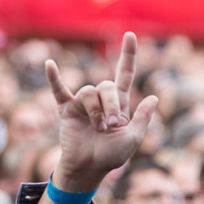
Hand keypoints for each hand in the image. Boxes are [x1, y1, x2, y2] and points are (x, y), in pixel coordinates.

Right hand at [44, 32, 157, 191]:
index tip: (130, 35)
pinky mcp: (67, 110)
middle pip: (106, 86)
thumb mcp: (133, 139)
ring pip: (89, 91)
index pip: (125, 74)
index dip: (128, 55)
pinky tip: (50, 64)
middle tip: (112, 126)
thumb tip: (153, 97)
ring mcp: (83, 104)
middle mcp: (101, 100)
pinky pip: (59, 91)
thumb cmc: (111, 156)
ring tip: (98, 129)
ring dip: (96, 110)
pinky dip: (54, 78)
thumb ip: (143, 118)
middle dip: (111, 105)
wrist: (89, 168)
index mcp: (119, 104)